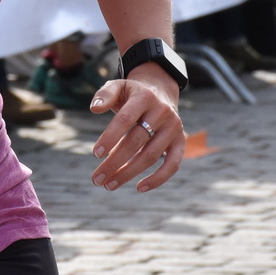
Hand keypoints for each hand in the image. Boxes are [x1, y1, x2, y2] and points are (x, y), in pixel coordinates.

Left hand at [87, 66, 184, 191]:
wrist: (160, 92)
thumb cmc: (132, 94)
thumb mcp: (118, 86)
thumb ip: (104, 94)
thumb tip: (94, 108)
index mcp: (144, 97)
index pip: (125, 119)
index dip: (110, 137)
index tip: (95, 154)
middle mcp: (162, 112)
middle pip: (136, 141)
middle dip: (115, 162)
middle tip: (97, 178)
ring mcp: (173, 128)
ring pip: (151, 155)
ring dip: (129, 173)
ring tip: (109, 185)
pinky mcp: (180, 141)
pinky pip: (173, 164)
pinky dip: (158, 179)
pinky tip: (139, 188)